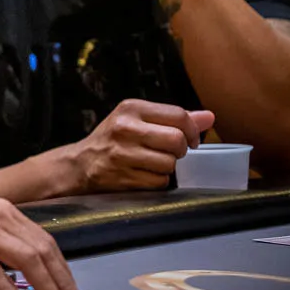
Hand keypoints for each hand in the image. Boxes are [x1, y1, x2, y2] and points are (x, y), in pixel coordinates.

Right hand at [66, 99, 215, 192]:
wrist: (80, 164)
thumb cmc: (113, 140)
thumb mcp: (138, 120)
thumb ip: (173, 118)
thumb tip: (209, 117)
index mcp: (131, 108)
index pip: (179, 115)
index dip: (192, 131)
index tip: (189, 140)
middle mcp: (125, 127)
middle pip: (177, 140)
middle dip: (179, 151)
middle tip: (169, 152)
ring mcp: (122, 153)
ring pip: (170, 163)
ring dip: (167, 168)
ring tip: (150, 163)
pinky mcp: (122, 176)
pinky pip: (160, 181)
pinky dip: (156, 181)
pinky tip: (142, 174)